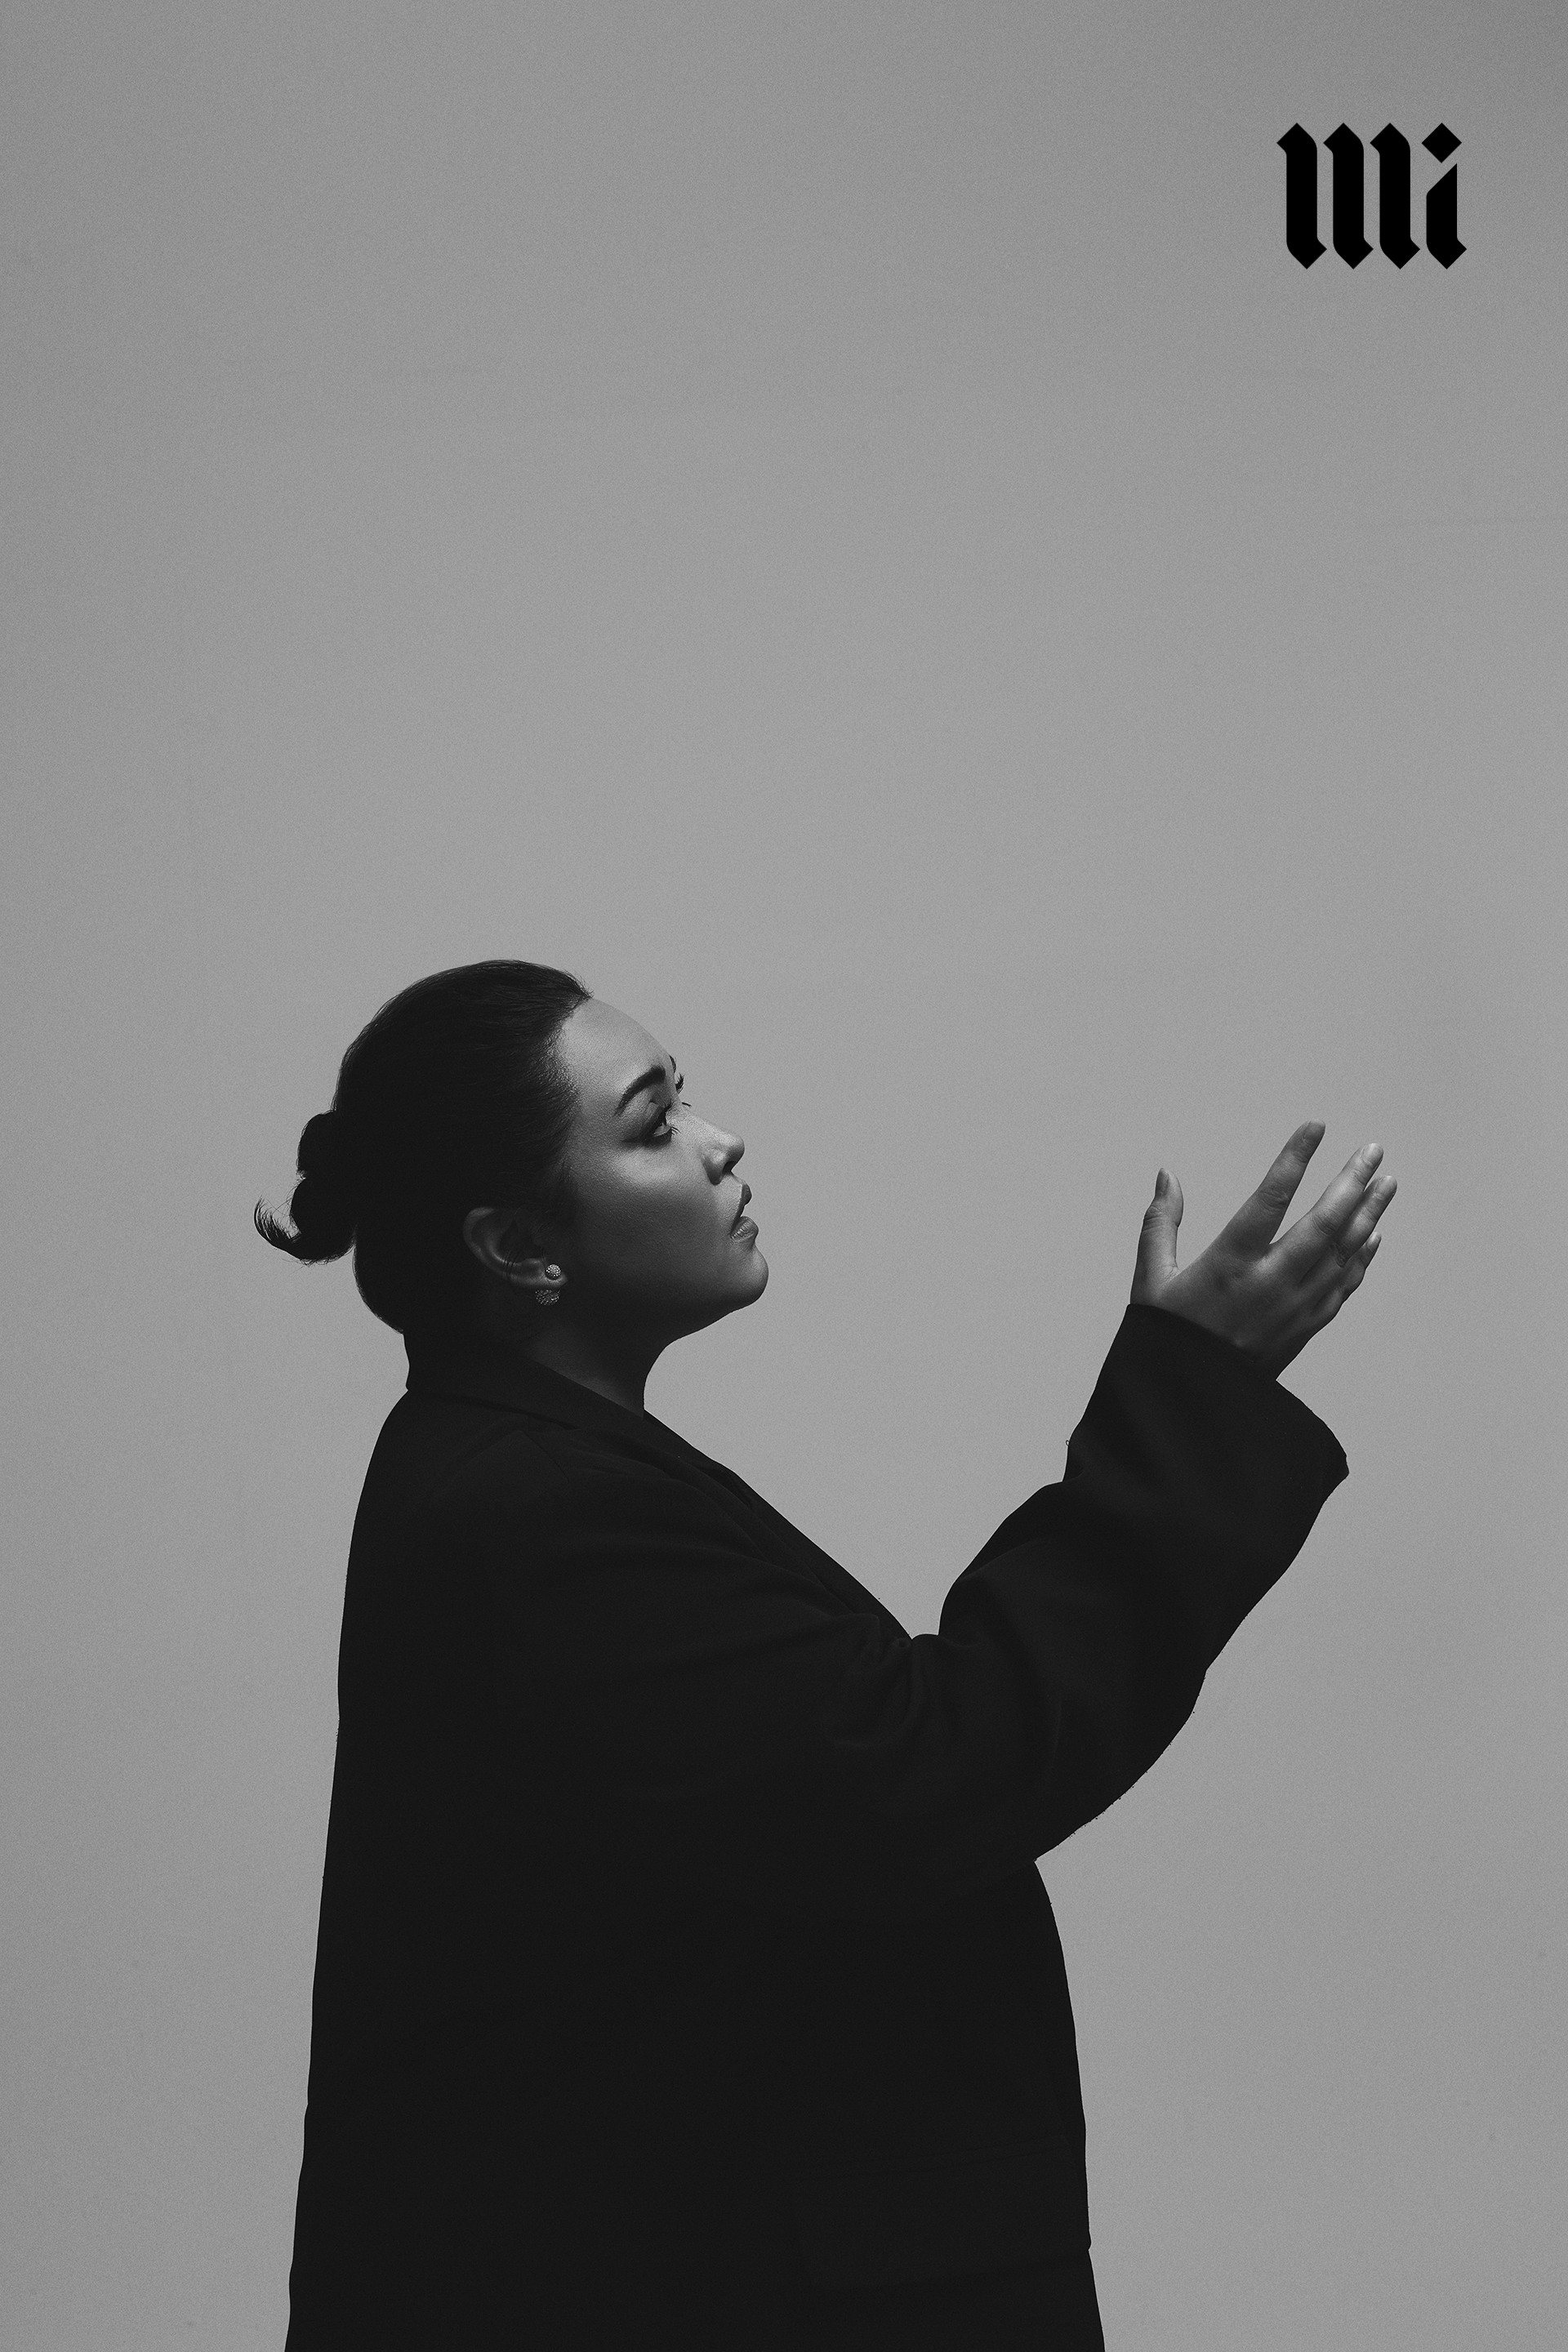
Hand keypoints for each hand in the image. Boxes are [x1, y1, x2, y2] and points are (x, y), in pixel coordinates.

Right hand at [1131, 1123, 1395, 1377]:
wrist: (1194, 1402)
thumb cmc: (1168, 1337)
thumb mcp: (1151, 1280)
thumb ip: (1160, 1225)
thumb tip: (1167, 1175)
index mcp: (1230, 1265)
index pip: (1270, 1199)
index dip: (1294, 1159)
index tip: (1315, 1127)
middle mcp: (1270, 1283)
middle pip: (1323, 1223)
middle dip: (1352, 1182)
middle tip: (1372, 1149)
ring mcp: (1294, 1307)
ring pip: (1343, 1252)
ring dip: (1369, 1214)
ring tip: (1387, 1181)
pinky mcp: (1306, 1328)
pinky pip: (1344, 1286)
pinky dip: (1362, 1258)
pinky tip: (1374, 1235)